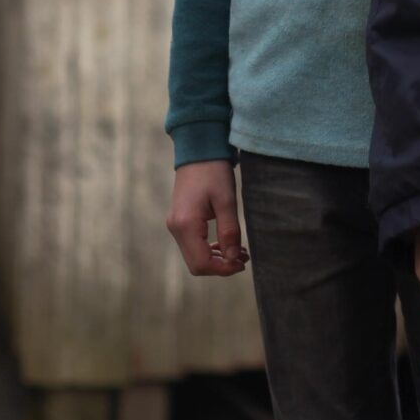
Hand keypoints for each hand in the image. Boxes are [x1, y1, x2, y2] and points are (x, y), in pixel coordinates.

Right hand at [165, 162, 246, 276]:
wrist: (198, 151)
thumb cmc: (214, 172)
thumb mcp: (226, 201)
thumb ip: (229, 232)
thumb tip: (232, 259)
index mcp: (186, 224)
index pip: (202, 262)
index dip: (223, 269)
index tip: (242, 263)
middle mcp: (175, 228)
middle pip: (196, 264)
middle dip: (220, 267)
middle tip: (243, 259)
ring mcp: (175, 225)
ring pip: (194, 257)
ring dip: (216, 259)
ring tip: (239, 252)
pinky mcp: (179, 222)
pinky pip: (193, 245)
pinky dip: (209, 250)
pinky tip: (226, 244)